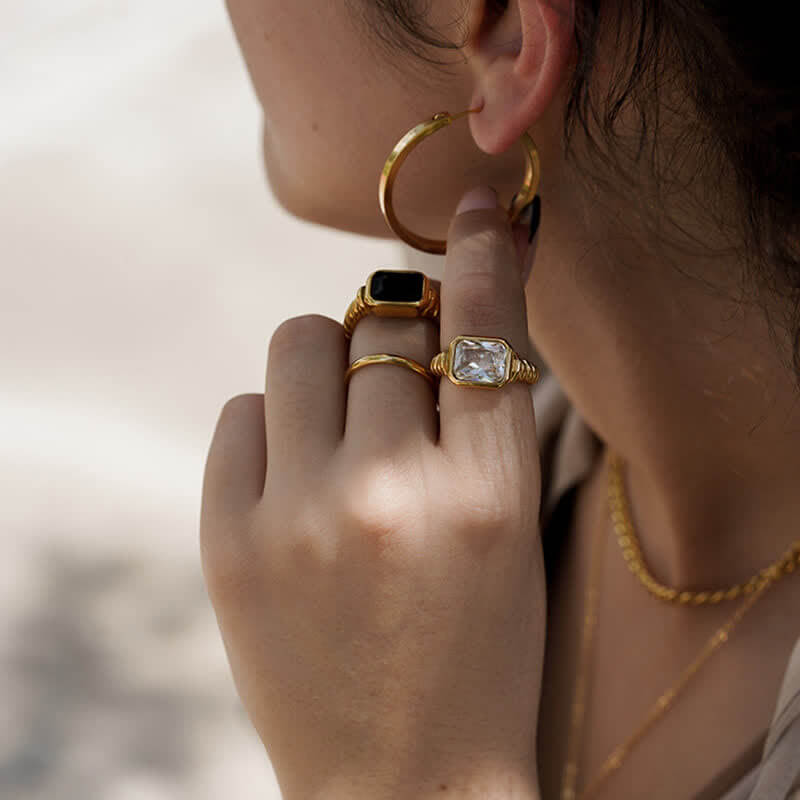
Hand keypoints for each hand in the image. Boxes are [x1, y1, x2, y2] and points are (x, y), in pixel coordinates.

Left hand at [200, 187, 544, 799]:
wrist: (400, 778)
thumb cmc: (479, 658)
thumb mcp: (510, 534)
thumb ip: (480, 425)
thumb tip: (438, 320)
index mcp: (489, 496)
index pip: (485, 331)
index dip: (486, 257)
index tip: (483, 211)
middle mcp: (390, 493)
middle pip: (383, 325)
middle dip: (397, 334)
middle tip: (401, 374)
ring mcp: (297, 514)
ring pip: (300, 344)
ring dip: (328, 360)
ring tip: (341, 419)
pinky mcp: (227, 538)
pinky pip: (241, 411)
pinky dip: (272, 422)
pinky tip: (295, 470)